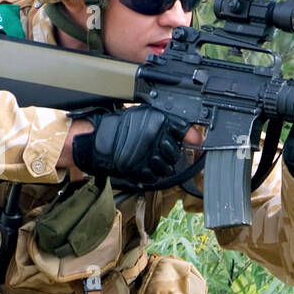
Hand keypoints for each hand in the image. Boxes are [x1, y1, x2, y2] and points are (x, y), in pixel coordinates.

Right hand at [71, 105, 193, 188]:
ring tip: (147, 158)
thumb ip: (175, 126)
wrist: (93, 140)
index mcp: (158, 120)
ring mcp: (147, 153)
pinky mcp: (138, 168)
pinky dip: (148, 174)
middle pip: (175, 152)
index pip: (184, 130)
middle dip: (168, 153)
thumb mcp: (147, 117)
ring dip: (159, 165)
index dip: (185, 138)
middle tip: (155, 149)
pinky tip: (141, 165)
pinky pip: (154, 177)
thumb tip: (200, 139)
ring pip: (167, 167)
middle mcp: (154, 136)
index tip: (186, 142)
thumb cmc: (119, 127)